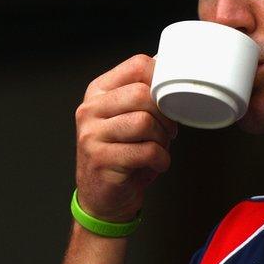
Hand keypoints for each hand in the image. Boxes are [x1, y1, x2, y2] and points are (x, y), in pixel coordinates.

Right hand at [74, 54, 177, 221]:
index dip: (163, 80)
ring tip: (159, 148)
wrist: (101, 197)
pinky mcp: (101, 159)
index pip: (137, 66)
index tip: (170, 99)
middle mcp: (90, 110)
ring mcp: (92, 134)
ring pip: (145, 122)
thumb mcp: (126, 118)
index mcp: (98, 92)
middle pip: (143, 94)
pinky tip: (155, 163)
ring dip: (163, 139)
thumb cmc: (120, 155)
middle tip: (168, 131)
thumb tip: (173, 70)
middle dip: (165, 115)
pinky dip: (160, 159)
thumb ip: (142, 96)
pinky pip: (146, 151)